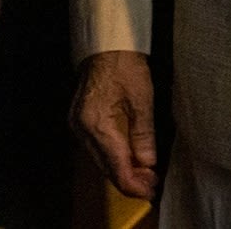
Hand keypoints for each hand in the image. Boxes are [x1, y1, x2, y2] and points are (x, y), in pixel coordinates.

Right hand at [70, 50, 156, 199]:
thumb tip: (148, 163)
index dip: (136, 184)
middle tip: (152, 183)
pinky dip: (113, 156)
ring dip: (121, 169)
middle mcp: (82, 129)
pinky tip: (128, 156)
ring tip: (145, 173)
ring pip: (100, 161)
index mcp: (97, 124)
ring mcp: (77, 126)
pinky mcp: (79, 121)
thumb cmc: (125, 64)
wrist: (106, 44)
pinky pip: (96, 148)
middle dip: (130, 180)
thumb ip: (144, 134)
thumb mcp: (142, 97)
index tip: (152, 187)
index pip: (116, 168)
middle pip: (106, 169)